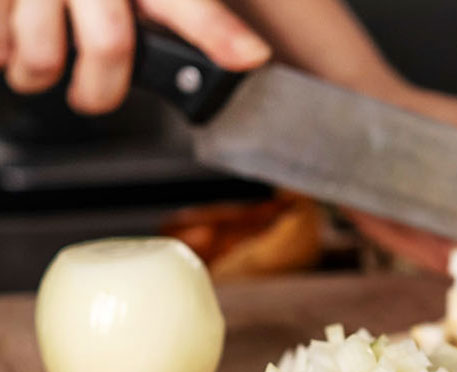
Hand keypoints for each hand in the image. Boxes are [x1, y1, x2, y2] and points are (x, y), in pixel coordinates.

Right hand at [0, 0, 270, 113]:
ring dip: (39, 76)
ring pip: (44, 55)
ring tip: (42, 64)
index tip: (251, 57)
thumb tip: (244, 56)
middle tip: (94, 97)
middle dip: (101, 91)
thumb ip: (175, 14)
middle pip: (109, 45)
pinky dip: (3, 55)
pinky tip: (12, 42)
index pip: (186, 4)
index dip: (219, 33)